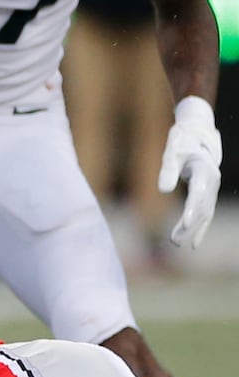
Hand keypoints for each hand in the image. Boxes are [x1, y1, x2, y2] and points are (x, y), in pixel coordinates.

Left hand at [158, 96, 222, 248]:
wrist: (197, 132)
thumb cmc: (182, 140)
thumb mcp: (172, 151)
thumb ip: (168, 169)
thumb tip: (164, 190)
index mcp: (204, 170)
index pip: (198, 194)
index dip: (191, 210)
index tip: (184, 223)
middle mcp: (212, 181)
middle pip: (201, 207)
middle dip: (189, 225)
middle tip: (174, 241)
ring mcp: (212, 188)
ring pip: (205, 213)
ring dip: (193, 229)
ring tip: (178, 244)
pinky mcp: (207, 193)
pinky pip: (205, 213)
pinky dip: (199, 227)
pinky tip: (193, 242)